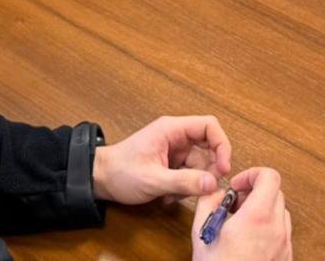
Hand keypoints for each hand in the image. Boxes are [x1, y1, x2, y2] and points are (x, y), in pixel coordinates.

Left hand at [92, 115, 231, 205]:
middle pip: (208, 147)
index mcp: (172, 130)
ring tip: (173, 195)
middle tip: (202, 188)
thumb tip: (212, 183)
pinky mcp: (170, 165)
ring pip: (199, 165)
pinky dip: (183, 188)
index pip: (209, 126)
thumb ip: (183, 181)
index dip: (222, 144)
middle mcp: (176, 137)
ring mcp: (174, 151)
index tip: (224, 167)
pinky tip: (167, 197)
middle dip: (209, 170)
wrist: (100, 179)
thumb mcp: (153, 179)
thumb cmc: (121, 172)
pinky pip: (188, 175)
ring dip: (192, 183)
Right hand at [192, 167, 291, 260]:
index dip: (251, 175)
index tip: (236, 187)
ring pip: (281, 212)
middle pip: (276, 193)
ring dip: (263, 210)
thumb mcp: (202, 232)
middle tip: (235, 205)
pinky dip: (268, 228)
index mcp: (257, 217)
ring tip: (241, 225)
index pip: (269, 177)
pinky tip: (249, 242)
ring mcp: (284, 245)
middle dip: (255, 193)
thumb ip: (208, 202)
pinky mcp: (286, 258)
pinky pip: (282, 233)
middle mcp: (277, 229)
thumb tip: (215, 192)